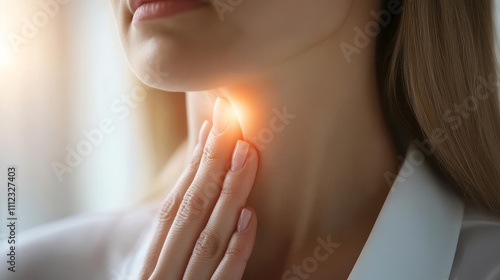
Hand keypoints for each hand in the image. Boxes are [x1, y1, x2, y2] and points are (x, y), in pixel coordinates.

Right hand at [139, 97, 258, 279]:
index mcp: (154, 241)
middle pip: (192, 205)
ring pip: (206, 235)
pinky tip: (248, 218)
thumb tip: (206, 149)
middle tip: (237, 124)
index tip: (221, 120)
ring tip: (247, 155)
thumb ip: (185, 199)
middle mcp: (161, 261)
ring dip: (229, 194)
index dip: (202, 155)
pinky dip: (235, 249)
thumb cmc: (151, 267)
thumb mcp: (162, 235)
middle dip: (215, 163)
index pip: (181, 191)